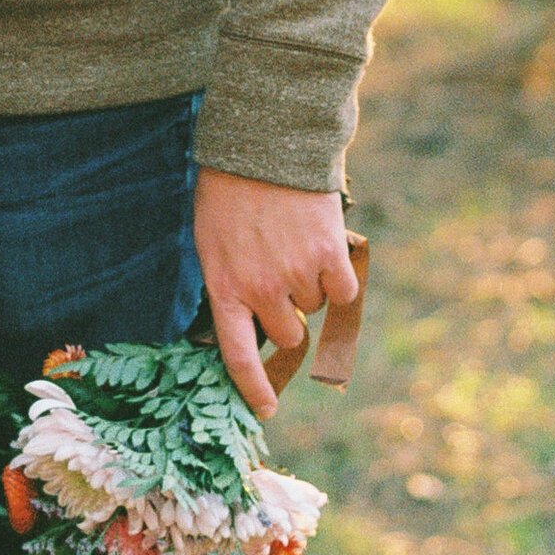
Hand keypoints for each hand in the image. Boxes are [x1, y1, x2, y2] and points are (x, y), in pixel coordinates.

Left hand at [194, 170, 359, 418]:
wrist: (264, 143)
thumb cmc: (229, 190)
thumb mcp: (211, 240)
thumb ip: (231, 283)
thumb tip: (254, 323)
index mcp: (223, 286)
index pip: (237, 356)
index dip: (253, 389)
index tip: (265, 411)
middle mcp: (259, 288)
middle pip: (287, 335)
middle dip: (287, 314)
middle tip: (280, 273)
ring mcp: (295, 274)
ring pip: (314, 310)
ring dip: (309, 287)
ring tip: (294, 244)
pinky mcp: (328, 255)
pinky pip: (343, 293)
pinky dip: (339, 278)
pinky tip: (323, 248)